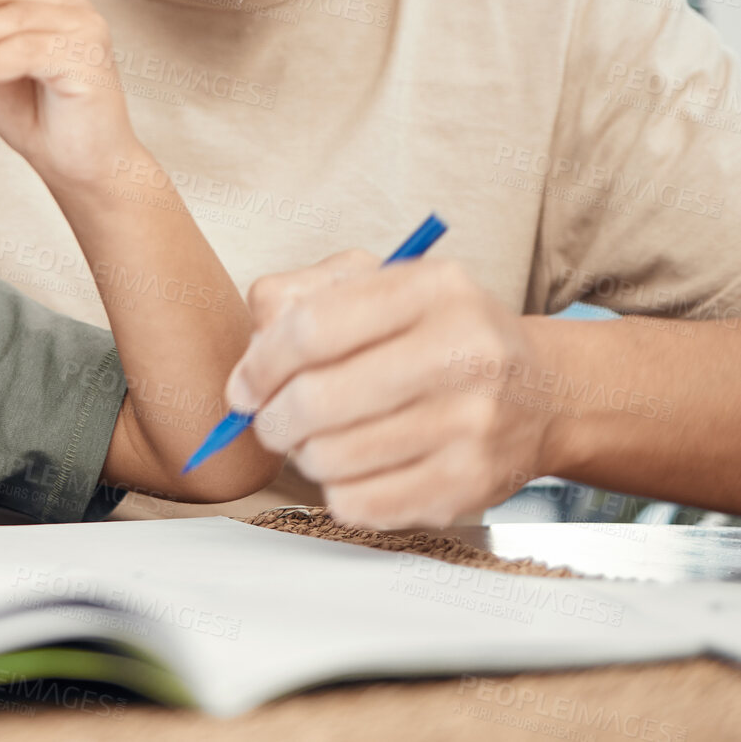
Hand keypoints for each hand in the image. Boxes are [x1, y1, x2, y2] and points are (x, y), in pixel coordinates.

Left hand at [226, 251, 551, 528]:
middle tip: (268, 421)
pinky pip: (362, 504)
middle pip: (318, 399)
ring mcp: (472, 424)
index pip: (312, 328)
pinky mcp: (471, 485)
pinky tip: (351, 469)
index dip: (261, 364)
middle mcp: (462, 352)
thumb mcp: (380, 283)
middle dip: (272, 418)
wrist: (543, 392)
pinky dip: (337, 491)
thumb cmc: (440, 332)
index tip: (244, 385)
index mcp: (433, 288)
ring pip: (333, 457)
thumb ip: (303, 297)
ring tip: (313, 441)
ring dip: (303, 455)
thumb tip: (253, 357)